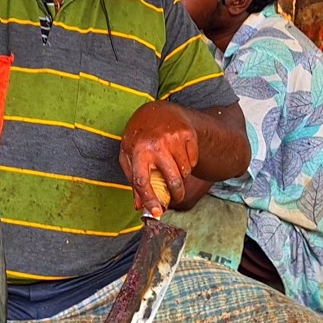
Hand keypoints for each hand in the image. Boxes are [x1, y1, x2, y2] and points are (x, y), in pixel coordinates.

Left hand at [119, 102, 198, 217]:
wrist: (157, 110)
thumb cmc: (139, 136)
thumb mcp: (129, 155)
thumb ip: (133, 180)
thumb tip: (139, 206)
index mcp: (138, 151)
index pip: (142, 181)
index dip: (149, 199)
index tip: (157, 212)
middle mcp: (156, 145)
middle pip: (172, 180)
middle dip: (175, 194)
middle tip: (175, 197)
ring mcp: (174, 139)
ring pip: (185, 172)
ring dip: (181, 177)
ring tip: (173, 169)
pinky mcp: (188, 134)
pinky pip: (193, 161)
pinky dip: (189, 164)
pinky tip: (179, 156)